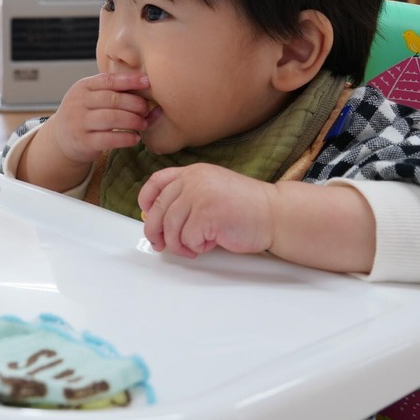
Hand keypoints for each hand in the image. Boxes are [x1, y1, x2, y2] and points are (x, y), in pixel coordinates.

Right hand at [43, 72, 151, 164]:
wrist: (61, 138)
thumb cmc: (84, 114)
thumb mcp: (90, 97)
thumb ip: (111, 92)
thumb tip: (145, 88)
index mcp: (83, 87)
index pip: (108, 80)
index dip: (129, 80)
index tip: (147, 82)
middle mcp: (78, 103)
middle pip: (112, 99)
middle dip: (134, 103)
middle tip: (146, 109)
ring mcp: (79, 123)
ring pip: (111, 118)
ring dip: (132, 120)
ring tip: (143, 124)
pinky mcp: (83, 142)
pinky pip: (108, 139)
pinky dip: (125, 138)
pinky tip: (135, 138)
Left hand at [138, 163, 274, 258]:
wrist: (274, 213)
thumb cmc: (246, 207)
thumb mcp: (212, 190)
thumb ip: (187, 196)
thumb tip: (157, 217)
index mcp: (193, 172)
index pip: (157, 181)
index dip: (145, 199)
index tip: (145, 213)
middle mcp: (193, 181)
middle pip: (157, 209)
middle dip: (156, 232)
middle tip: (161, 245)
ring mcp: (198, 196)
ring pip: (170, 228)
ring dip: (179, 244)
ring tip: (195, 247)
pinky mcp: (205, 215)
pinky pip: (186, 238)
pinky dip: (195, 247)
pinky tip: (210, 243)